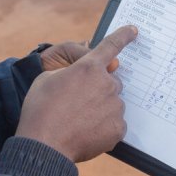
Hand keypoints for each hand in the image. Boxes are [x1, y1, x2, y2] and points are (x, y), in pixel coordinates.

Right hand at [16, 25, 137, 163]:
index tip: (134, 30)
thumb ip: (68, 71)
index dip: (124, 36)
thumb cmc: (40, 110)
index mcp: (88, 67)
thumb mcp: (46, 79)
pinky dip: (103, 127)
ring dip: (101, 109)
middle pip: (111, 82)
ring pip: (113, 104)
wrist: (44, 145)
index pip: (111, 46)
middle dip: (99, 89)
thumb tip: (79, 78)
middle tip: (79, 104)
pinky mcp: (118, 128)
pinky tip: (86, 132)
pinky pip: (115, 123)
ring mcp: (115, 107)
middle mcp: (106, 84)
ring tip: (78, 121)